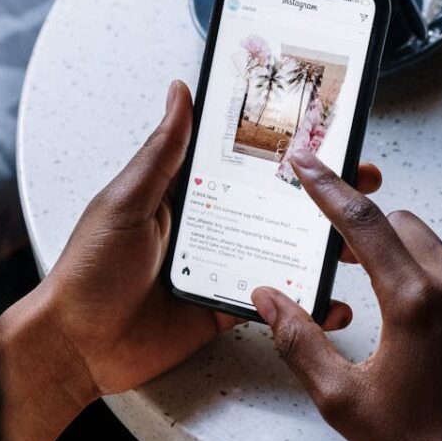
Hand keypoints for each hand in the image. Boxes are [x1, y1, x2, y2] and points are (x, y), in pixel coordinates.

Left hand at [37, 80, 381, 397]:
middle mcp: (216, 224)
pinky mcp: (230, 305)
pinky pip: (276, 301)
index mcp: (193, 191)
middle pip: (280, 203)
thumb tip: (180, 93)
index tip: (329, 134)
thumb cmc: (90, 269)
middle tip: (363, 180)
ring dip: (325, 245)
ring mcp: (227, 265)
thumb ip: (162, 153)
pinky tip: (332, 300)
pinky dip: (306, 302)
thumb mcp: (128, 201)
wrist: (78, 346)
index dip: (291, 149)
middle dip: (326, 193)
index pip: (251, 161)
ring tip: (358, 242)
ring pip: (287, 249)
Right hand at [250, 151, 441, 440]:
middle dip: (375, 236)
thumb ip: (298, 339)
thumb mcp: (342, 397)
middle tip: (352, 263)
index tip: (310, 165)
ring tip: (408, 326)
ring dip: (418, 272)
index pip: (363, 222)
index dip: (329, 188)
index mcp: (416, 302)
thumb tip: (269, 298)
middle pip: (407, 228)